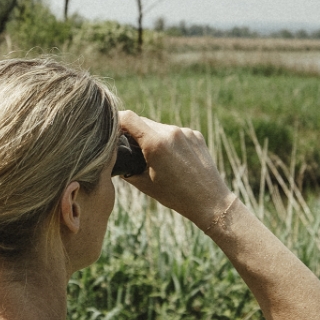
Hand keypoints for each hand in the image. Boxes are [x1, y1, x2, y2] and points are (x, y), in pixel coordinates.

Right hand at [119, 110, 235, 229]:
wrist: (210, 201)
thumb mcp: (144, 183)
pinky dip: (167, 141)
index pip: (128, 118)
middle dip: (133, 132)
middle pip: (142, 122)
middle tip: (129, 148)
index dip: (115, 120)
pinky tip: (172, 159)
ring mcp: (185, 132)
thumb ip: (127, 165)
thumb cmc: (175, 196)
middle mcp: (171, 132)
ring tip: (154, 158)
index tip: (110, 129)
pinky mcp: (196, 135)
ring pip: (158, 127)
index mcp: (156, 144)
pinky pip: (174, 132)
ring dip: (151, 136)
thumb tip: (115, 155)